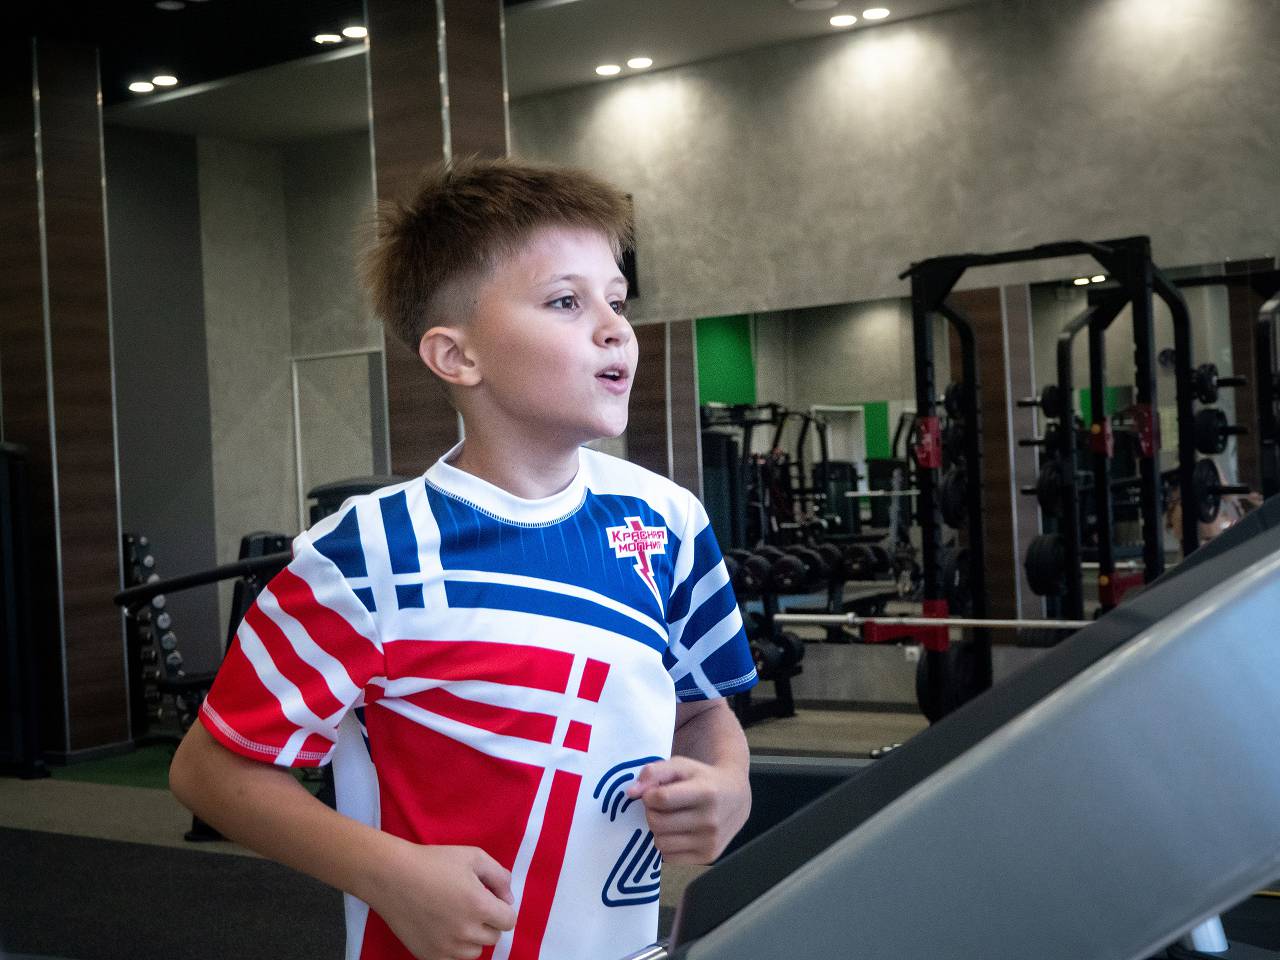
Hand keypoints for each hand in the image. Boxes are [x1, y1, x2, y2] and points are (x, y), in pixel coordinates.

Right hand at [367, 842, 516, 959]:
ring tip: (456, 916)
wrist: (391, 876)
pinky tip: (443, 927)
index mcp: (479, 906)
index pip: (509, 921)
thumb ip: (500, 877)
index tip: (490, 898)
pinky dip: (453, 947)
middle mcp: (465, 932)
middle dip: (488, 921)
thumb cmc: (433, 862)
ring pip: (475, 951)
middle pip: (493, 937)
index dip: (503, 907)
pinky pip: (453, 959)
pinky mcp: (428, 956)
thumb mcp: (474, 857)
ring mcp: (446, 947)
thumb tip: (509, 899)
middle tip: (470, 904)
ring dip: (472, 937)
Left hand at [624, 756, 749, 863]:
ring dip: (658, 830)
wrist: (736, 798)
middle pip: (657, 822)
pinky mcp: (708, 857)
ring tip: (670, 818)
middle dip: (652, 812)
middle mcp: (710, 820)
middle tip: (661, 805)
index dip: (649, 795)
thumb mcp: (681, 766)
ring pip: (660, 843)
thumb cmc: (704, 779)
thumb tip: (630, 792)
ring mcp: (710, 842)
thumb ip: (654, 772)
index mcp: (706, 793)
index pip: (661, 799)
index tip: (654, 792)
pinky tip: (678, 832)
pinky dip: (667, 844)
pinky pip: (669, 857)